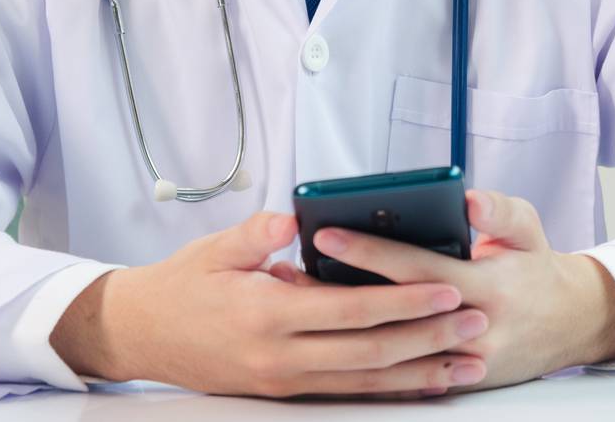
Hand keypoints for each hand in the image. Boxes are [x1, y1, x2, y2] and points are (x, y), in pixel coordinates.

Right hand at [49, 211, 490, 398]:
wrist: (139, 335)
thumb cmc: (181, 285)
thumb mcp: (215, 249)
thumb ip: (257, 235)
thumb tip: (291, 220)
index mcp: (265, 315)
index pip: (349, 310)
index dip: (401, 302)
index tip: (445, 290)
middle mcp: (279, 356)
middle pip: (369, 353)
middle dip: (428, 340)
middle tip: (475, 324)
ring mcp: (283, 380)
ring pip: (365, 383)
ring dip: (420, 375)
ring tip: (467, 365)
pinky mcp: (284, 391)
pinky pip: (346, 394)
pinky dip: (389, 390)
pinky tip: (422, 382)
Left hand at [310, 189, 614, 390]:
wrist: (571, 325)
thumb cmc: (538, 270)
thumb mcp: (529, 229)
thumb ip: (499, 212)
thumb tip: (469, 201)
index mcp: (489, 286)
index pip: (418, 268)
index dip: (371, 251)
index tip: (328, 234)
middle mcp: (474, 330)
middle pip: (394, 313)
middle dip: (340, 291)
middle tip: (292, 271)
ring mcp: (463, 362)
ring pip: (391, 349)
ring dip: (343, 327)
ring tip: (299, 300)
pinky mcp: (456, 381)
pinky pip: (403, 373)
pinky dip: (362, 355)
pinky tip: (330, 335)